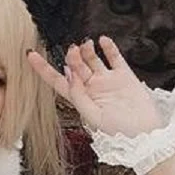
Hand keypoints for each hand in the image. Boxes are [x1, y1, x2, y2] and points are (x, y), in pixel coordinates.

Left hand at [28, 36, 161, 136]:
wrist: (144, 135)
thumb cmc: (119, 133)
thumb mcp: (93, 116)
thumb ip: (79, 95)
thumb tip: (69, 73)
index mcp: (80, 100)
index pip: (57, 81)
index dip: (43, 69)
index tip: (30, 55)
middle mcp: (91, 89)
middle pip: (75, 67)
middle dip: (71, 57)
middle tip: (73, 49)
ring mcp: (107, 81)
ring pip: (92, 59)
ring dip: (86, 50)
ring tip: (85, 44)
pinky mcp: (124, 76)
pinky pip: (114, 57)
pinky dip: (108, 47)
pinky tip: (102, 40)